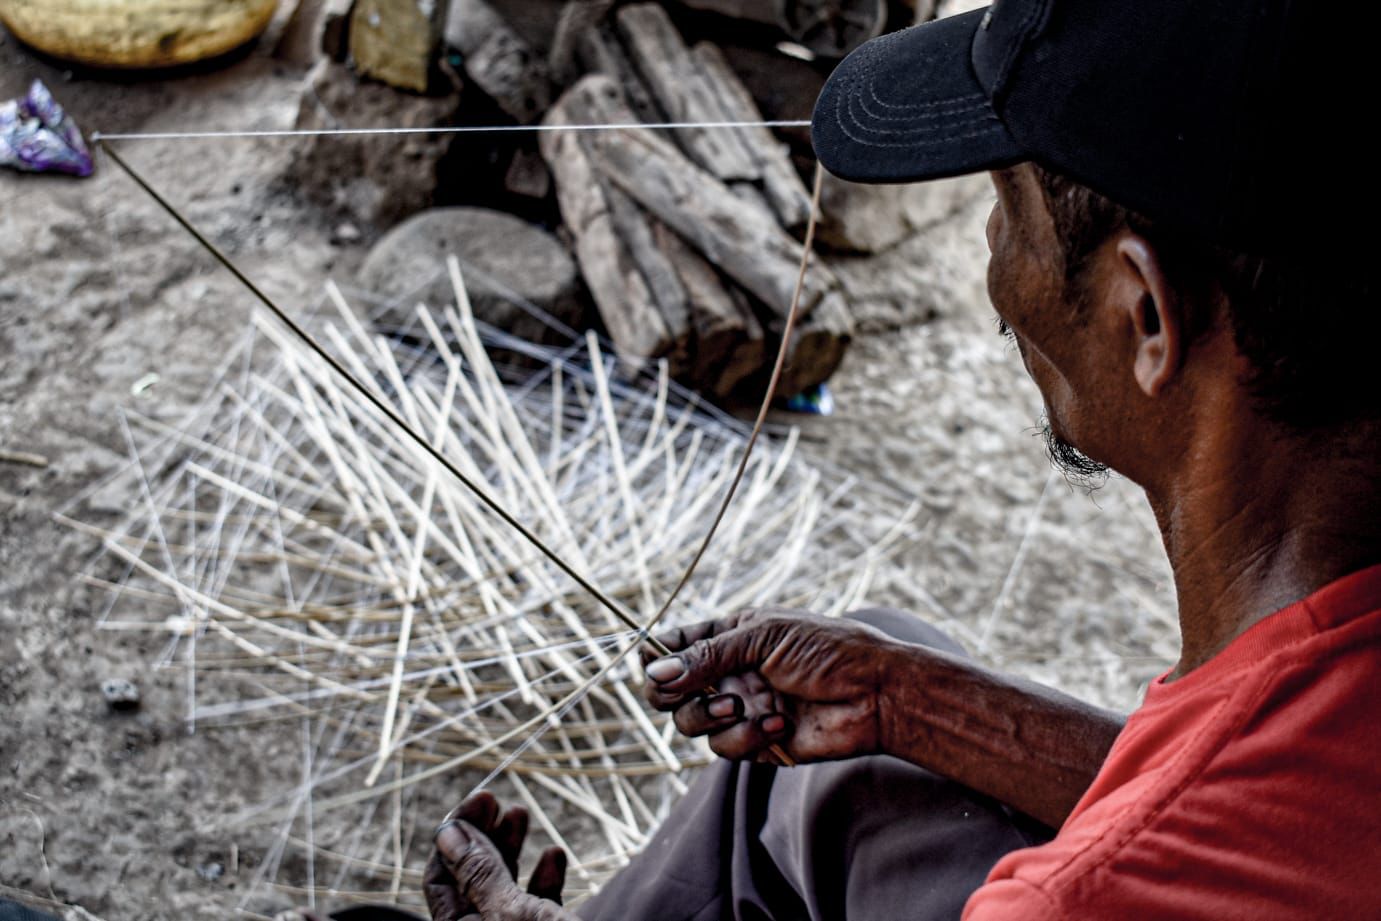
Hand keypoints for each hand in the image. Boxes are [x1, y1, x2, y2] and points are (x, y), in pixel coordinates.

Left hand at [425, 792, 572, 920]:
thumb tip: (449, 833)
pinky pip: (534, 901)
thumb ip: (480, 874)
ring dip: (512, 846)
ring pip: (503, 884)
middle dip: (483, 834)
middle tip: (494, 800)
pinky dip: (543, 876)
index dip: (457, 833)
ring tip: (520, 814)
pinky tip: (554, 855)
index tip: (480, 800)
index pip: (440, 876)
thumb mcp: (509, 908)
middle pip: (471, 876)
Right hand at [641, 608, 899, 763]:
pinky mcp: (756, 742)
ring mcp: (740, 708)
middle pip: (669, 690)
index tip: (650, 664)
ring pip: (691, 723)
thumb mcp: (764, 637)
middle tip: (683, 692)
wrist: (876, 695)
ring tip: (739, 705)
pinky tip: (779, 723)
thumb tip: (655, 673)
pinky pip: (725, 748)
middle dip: (672, 694)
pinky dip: (746, 736)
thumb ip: (708, 656)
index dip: (655, 656)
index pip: (675, 645)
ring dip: (709, 716)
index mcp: (730, 636)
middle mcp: (729, 673)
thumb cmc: (828, 651)